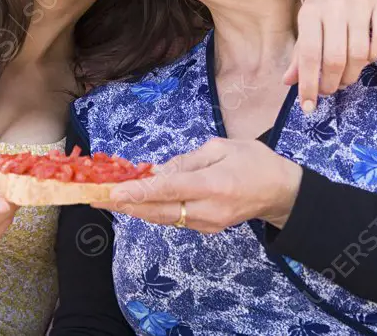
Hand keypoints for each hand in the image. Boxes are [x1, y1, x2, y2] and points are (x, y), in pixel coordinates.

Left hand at [91, 138, 302, 232]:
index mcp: (214, 184)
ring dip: (135, 210)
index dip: (139, 192)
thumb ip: (188, 160)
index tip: (113, 192)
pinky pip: (174, 220)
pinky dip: (153, 211)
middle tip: (95, 199)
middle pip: (158, 211)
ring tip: (107, 200)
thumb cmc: (255, 161)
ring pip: (163, 218)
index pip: (169, 189)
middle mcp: (208, 209)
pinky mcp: (207, 229)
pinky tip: (137, 203)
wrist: (281, 193)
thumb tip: (159, 171)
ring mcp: (207, 224)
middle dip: (125, 206)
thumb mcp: (223, 147)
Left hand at [285, 0, 376, 110]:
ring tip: (345, 77)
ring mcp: (359, 4)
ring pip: (359, 52)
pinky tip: (365, 59)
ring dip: (352, 74)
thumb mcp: (306, 22)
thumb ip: (300, 52)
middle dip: (331, 83)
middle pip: (334, 58)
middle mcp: (334, 7)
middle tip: (330, 90)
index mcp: (310, 13)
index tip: (309, 107)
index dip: (308, 84)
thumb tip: (289, 82)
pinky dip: (374, 56)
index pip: (308, 55)